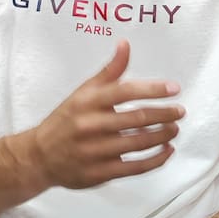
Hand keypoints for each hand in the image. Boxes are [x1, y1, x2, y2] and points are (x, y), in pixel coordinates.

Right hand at [33, 40, 183, 189]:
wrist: (39, 156)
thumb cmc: (66, 119)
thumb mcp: (83, 92)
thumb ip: (109, 71)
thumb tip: (125, 44)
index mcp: (87, 102)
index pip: (125, 91)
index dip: (152, 89)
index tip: (174, 88)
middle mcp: (91, 125)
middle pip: (136, 118)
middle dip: (164, 114)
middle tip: (179, 111)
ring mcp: (95, 151)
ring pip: (138, 143)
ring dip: (162, 136)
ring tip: (174, 129)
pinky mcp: (99, 173)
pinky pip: (134, 167)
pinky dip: (155, 160)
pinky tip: (167, 151)